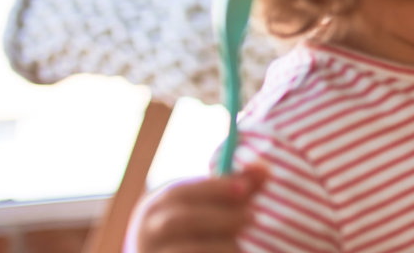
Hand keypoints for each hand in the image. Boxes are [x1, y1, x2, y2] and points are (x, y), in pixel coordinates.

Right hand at [132, 165, 267, 252]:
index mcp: (158, 207)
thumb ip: (238, 187)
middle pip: (178, 221)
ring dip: (221, 245)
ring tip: (240, 245)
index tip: (245, 189)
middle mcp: (148, 232)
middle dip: (219, 217)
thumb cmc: (198, 228)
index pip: (179, 193)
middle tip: (251, 217)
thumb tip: (264, 168)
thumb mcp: (211, 205)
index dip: (213, 189)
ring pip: (186, 249)